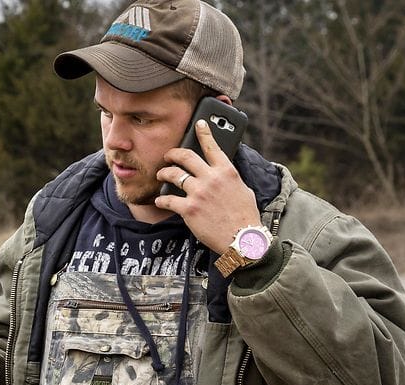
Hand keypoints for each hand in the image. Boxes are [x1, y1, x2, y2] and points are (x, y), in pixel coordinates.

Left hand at [154, 119, 261, 253]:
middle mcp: (211, 178)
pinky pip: (168, 199)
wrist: (242, 241)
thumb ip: (229, 178)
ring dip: (164, 173)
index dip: (204, 132)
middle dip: (173, 153)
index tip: (198, 123)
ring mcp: (199, 193)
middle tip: (168, 156)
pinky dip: (161, 199)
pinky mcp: (189, 209)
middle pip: (186, 156)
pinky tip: (159, 200)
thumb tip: (221, 171)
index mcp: (227, 172)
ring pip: (173, 175)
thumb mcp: (243, 190)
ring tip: (161, 175)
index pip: (213, 146)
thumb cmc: (245, 217)